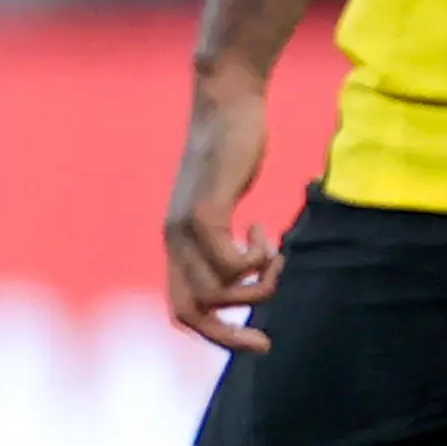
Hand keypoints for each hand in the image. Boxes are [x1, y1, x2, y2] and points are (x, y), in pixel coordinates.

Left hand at [164, 62, 282, 353]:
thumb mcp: (227, 203)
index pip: (180, 310)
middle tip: (266, 342)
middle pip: (189, 314)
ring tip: (272, 254)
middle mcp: (174, 240)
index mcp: (177, 243)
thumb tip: (246, 274)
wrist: (228, 103)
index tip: (255, 339)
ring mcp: (185, 227)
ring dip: (258, 285)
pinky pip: (231, 264)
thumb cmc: (233, 150)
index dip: (213, 334)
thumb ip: (227, 237)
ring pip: (219, 293)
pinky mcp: (205, 210)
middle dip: (227, 337)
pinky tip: (263, 229)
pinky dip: (257, 259)